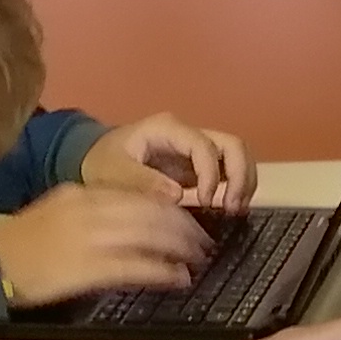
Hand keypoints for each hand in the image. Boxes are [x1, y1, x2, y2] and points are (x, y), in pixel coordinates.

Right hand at [0, 186, 213, 306]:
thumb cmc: (20, 247)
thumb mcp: (57, 214)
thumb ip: (94, 214)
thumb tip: (135, 227)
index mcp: (83, 193)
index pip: (141, 195)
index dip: (173, 209)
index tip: (191, 222)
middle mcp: (90, 209)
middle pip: (154, 212)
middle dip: (187, 228)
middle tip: (206, 244)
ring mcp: (90, 238)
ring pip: (152, 235)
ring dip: (182, 249)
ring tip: (198, 261)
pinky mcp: (87, 268)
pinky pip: (137, 266)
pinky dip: (164, 272)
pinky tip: (179, 279)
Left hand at [86, 114, 256, 212]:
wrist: (96, 160)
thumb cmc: (103, 162)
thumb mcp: (112, 172)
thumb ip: (142, 181)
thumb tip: (178, 195)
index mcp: (167, 129)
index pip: (203, 145)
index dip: (210, 174)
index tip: (205, 202)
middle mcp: (188, 134)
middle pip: (232, 144)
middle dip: (240, 176)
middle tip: (233, 208)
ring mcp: (196, 148)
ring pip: (237, 155)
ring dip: (244, 181)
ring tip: (236, 210)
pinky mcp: (199, 165)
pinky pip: (228, 170)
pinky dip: (236, 186)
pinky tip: (231, 208)